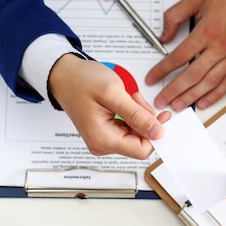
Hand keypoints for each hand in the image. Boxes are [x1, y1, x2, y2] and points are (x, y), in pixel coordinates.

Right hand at [49, 54, 170, 158]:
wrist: (64, 75)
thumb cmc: (81, 80)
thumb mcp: (113, 93)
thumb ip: (136, 115)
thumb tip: (157, 132)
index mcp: (102, 138)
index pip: (141, 151)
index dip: (155, 134)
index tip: (161, 116)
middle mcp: (101, 144)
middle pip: (140, 142)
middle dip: (145, 120)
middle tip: (136, 99)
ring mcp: (103, 140)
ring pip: (136, 135)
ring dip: (139, 116)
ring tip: (128, 98)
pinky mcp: (106, 133)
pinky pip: (129, 129)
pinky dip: (133, 115)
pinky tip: (125, 103)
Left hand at [145, 0, 225, 110]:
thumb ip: (175, 15)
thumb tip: (164, 36)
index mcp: (207, 31)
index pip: (179, 57)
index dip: (162, 70)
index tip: (152, 78)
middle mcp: (220, 47)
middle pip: (192, 75)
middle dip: (174, 91)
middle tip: (162, 100)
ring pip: (209, 83)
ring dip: (192, 97)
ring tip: (178, 105)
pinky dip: (215, 95)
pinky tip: (203, 102)